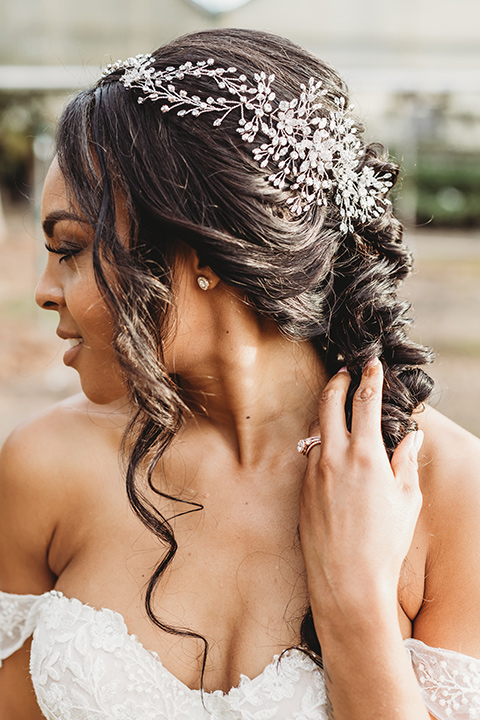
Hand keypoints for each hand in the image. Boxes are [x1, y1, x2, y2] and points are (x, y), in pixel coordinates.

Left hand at [299, 358, 423, 623]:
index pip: (365, 402)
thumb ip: (407, 462)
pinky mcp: (301, 489)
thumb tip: (412, 437)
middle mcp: (334, 457)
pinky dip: (319, 441)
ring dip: (325, 410)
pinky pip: (309, 454)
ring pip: (315, 427)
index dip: (369, 377)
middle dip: (337, 380)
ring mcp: (313, 472)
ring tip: (336, 404)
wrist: (346, 582)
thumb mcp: (407, 501)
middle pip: (328, 402)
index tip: (371, 364)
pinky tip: (329, 446)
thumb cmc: (384, 544)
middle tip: (344, 371)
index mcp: (365, 456)